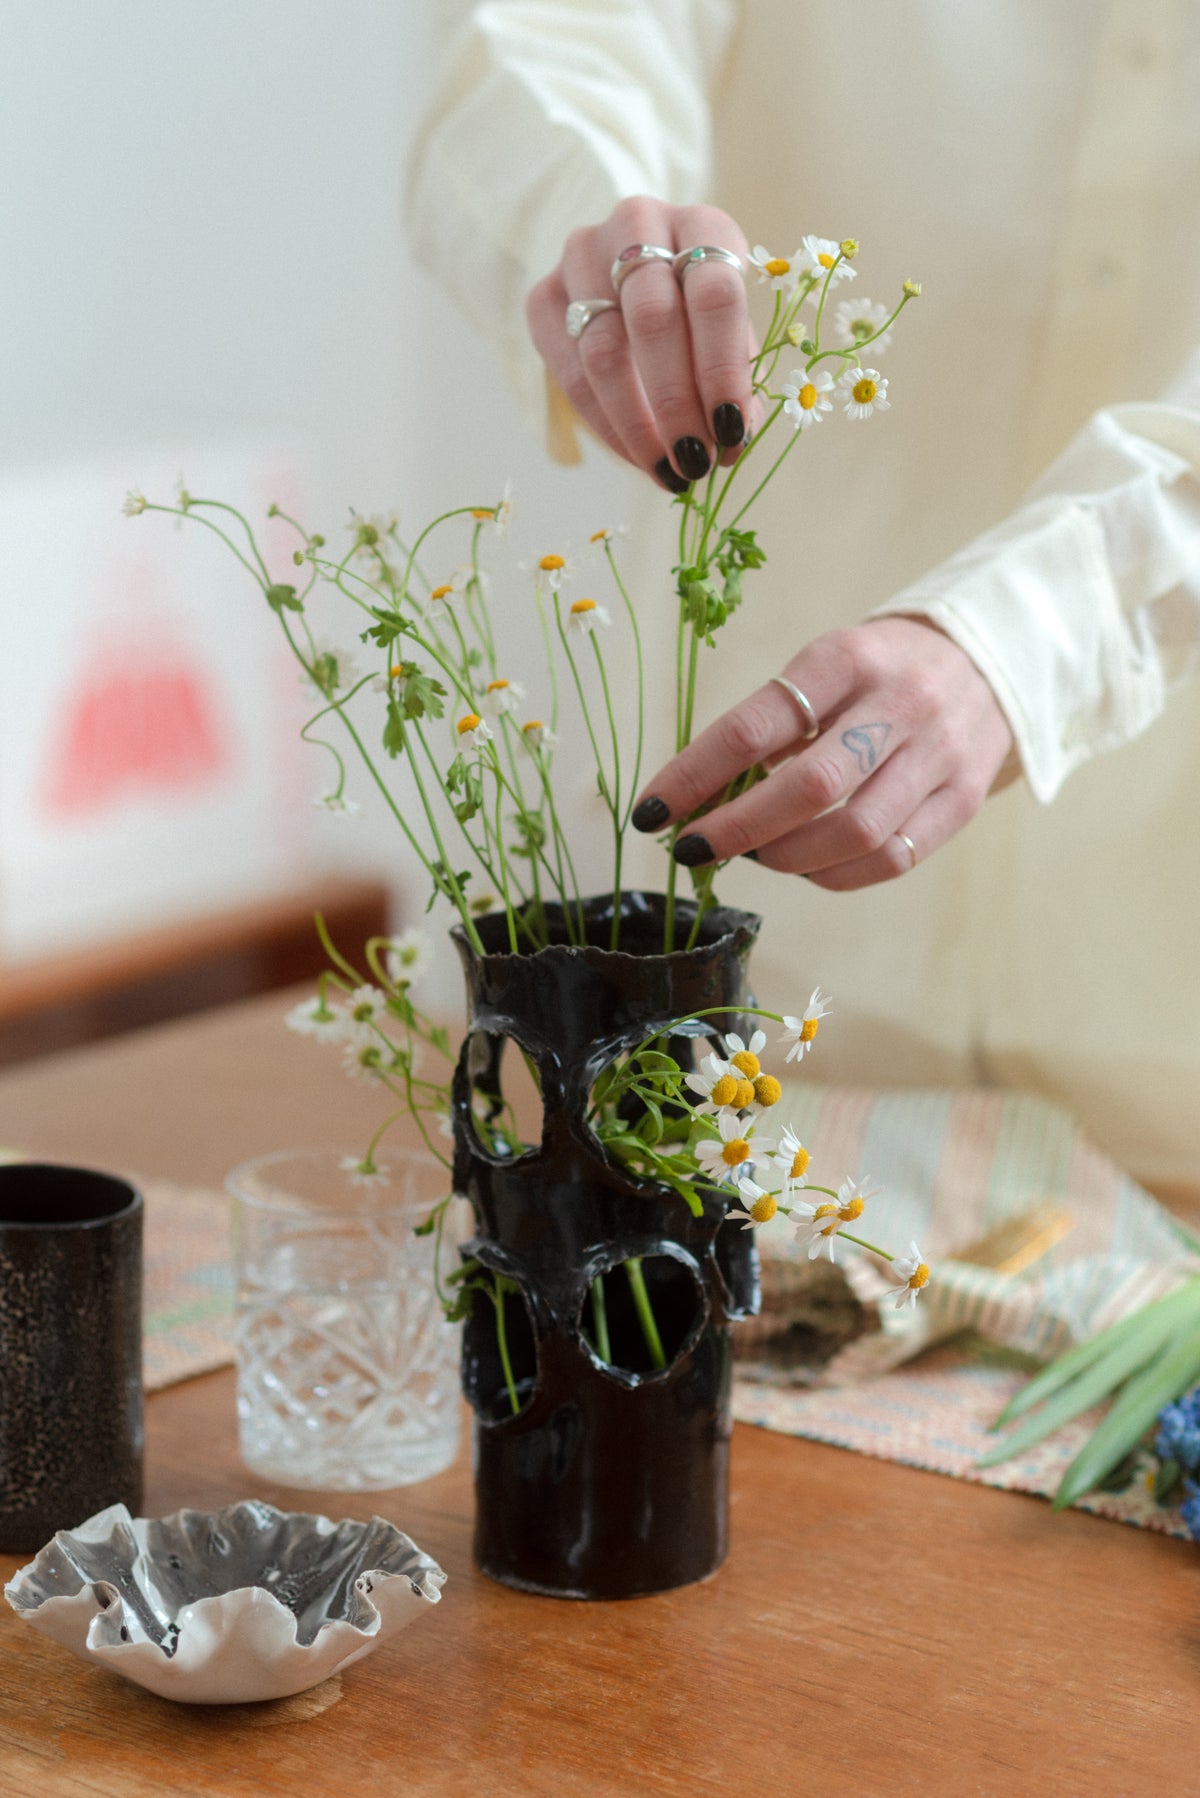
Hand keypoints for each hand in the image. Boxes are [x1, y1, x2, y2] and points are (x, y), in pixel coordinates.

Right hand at [525, 195, 760, 489]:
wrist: (633, 282)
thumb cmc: (700, 318)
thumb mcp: (731, 337)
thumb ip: (738, 383)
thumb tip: (731, 442)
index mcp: (703, 224)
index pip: (714, 292)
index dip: (723, 368)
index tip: (731, 430)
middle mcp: (639, 224)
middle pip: (652, 317)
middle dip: (676, 402)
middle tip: (694, 461)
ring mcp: (582, 254)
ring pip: (603, 349)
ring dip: (637, 423)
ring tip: (667, 470)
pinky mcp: (544, 294)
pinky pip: (568, 371)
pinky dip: (605, 424)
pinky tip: (634, 455)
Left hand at [631, 618, 1015, 887]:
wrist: (991, 656)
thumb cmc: (878, 670)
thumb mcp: (824, 668)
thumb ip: (770, 724)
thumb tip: (698, 798)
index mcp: (847, 657)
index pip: (755, 726)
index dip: (694, 776)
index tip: (651, 811)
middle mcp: (900, 702)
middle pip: (809, 788)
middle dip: (736, 830)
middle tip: (693, 847)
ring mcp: (939, 753)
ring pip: (854, 832)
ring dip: (785, 858)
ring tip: (752, 855)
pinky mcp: (964, 797)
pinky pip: (891, 858)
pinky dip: (834, 875)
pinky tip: (804, 866)